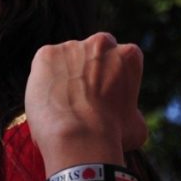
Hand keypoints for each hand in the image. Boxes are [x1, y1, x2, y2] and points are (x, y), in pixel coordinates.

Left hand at [26, 33, 147, 172]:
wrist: (79, 137)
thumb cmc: (112, 136)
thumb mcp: (136, 125)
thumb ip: (131, 111)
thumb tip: (127, 116)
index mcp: (128, 55)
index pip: (120, 59)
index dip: (111, 79)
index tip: (104, 96)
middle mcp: (101, 43)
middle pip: (93, 53)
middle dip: (88, 70)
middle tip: (82, 98)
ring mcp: (72, 46)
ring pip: (66, 60)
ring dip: (64, 77)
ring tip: (62, 106)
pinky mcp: (46, 54)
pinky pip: (44, 66)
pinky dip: (43, 82)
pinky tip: (48, 102)